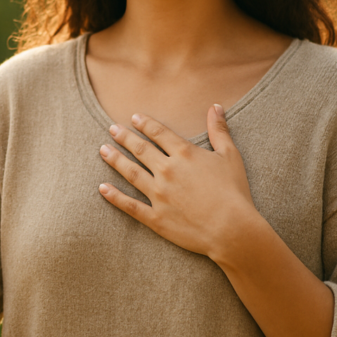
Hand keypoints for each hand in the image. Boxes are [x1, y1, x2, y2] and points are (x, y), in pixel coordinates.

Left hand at [97, 104, 258, 259]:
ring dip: (115, 160)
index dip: (145, 124)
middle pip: (141, 150)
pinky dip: (114, 196)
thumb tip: (215, 106)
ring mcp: (159, 194)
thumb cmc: (235, 192)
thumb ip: (219, 130)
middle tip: (111, 129)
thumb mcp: (230, 156)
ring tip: (103, 150)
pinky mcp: (156, 217)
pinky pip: (130, 205)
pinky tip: (102, 188)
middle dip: (125, 138)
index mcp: (184, 154)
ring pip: (131, 173)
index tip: (135, 118)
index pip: (159, 133)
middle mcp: (167, 171)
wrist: (232, 229)